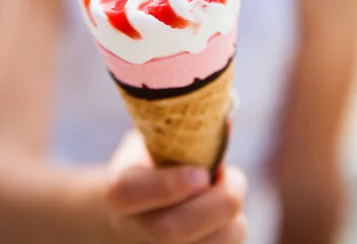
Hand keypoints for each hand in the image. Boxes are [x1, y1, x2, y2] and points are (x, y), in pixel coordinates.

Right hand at [104, 131, 247, 242]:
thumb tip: (227, 123)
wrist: (142, 212)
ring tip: (231, 194)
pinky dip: (233, 232)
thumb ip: (187, 132)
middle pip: (172, 231)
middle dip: (216, 203)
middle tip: (234, 179)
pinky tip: (227, 216)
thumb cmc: (160, 165)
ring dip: (233, 220)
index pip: (130, 192)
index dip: (168, 185)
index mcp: (121, 189)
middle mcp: (133, 227)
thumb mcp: (161, 141)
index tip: (201, 172)